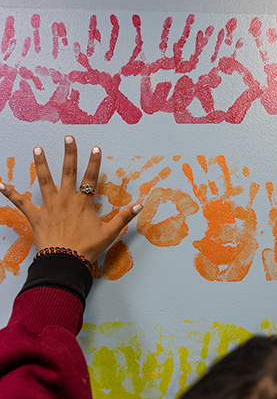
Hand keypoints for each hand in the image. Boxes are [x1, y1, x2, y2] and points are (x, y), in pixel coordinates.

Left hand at [0, 136, 141, 261]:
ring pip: (44, 180)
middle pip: (68, 172)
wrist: (64, 260)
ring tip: (37, 149)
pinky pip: (20, 202)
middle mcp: (66, 199)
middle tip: (68, 138)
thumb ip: (124, 217)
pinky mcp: (35, 215)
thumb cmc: (87, 247)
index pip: (91, 178)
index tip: (95, 148)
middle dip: (69, 154)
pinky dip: (9, 192)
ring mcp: (49, 206)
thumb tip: (140, 205)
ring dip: (40, 164)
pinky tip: (0, 183)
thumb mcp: (110, 233)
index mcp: (84, 202)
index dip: (94, 162)